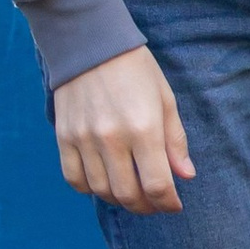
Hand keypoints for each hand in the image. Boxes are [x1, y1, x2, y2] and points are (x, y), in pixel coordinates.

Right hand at [52, 43, 193, 212]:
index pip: (157, 185)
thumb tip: (186, 176)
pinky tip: (104, 182)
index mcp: (144, 128)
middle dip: (146, 207)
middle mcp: (112, 138)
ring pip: (101, 191)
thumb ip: (175, 140)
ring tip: (131, 193)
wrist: (90, 42)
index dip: (168, 203)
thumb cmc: (135, 69)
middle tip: (154, 204)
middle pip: (128, 194)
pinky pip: (74, 178)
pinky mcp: (64, 137)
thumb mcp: (165, 99)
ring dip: (119, 200)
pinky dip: (90, 188)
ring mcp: (84, 139)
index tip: (173, 205)